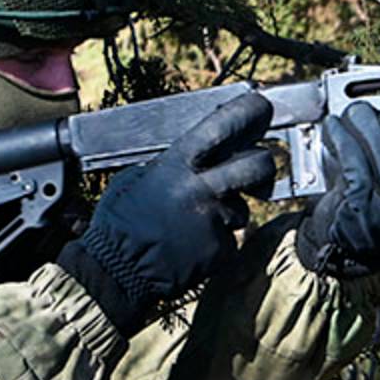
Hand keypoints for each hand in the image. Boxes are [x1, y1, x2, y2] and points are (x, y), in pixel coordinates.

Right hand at [59, 93, 275, 334]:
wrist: (117, 272)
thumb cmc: (120, 224)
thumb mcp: (135, 179)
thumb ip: (169, 166)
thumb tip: (192, 158)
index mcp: (176, 166)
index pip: (222, 127)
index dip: (248, 112)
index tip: (260, 107)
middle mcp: (200, 190)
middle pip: (256, 165)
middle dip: (262, 165)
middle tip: (255, 169)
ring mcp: (214, 221)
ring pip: (242, 207)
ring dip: (228, 210)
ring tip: (195, 221)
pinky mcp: (221, 250)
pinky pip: (230, 237)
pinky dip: (216, 239)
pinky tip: (191, 244)